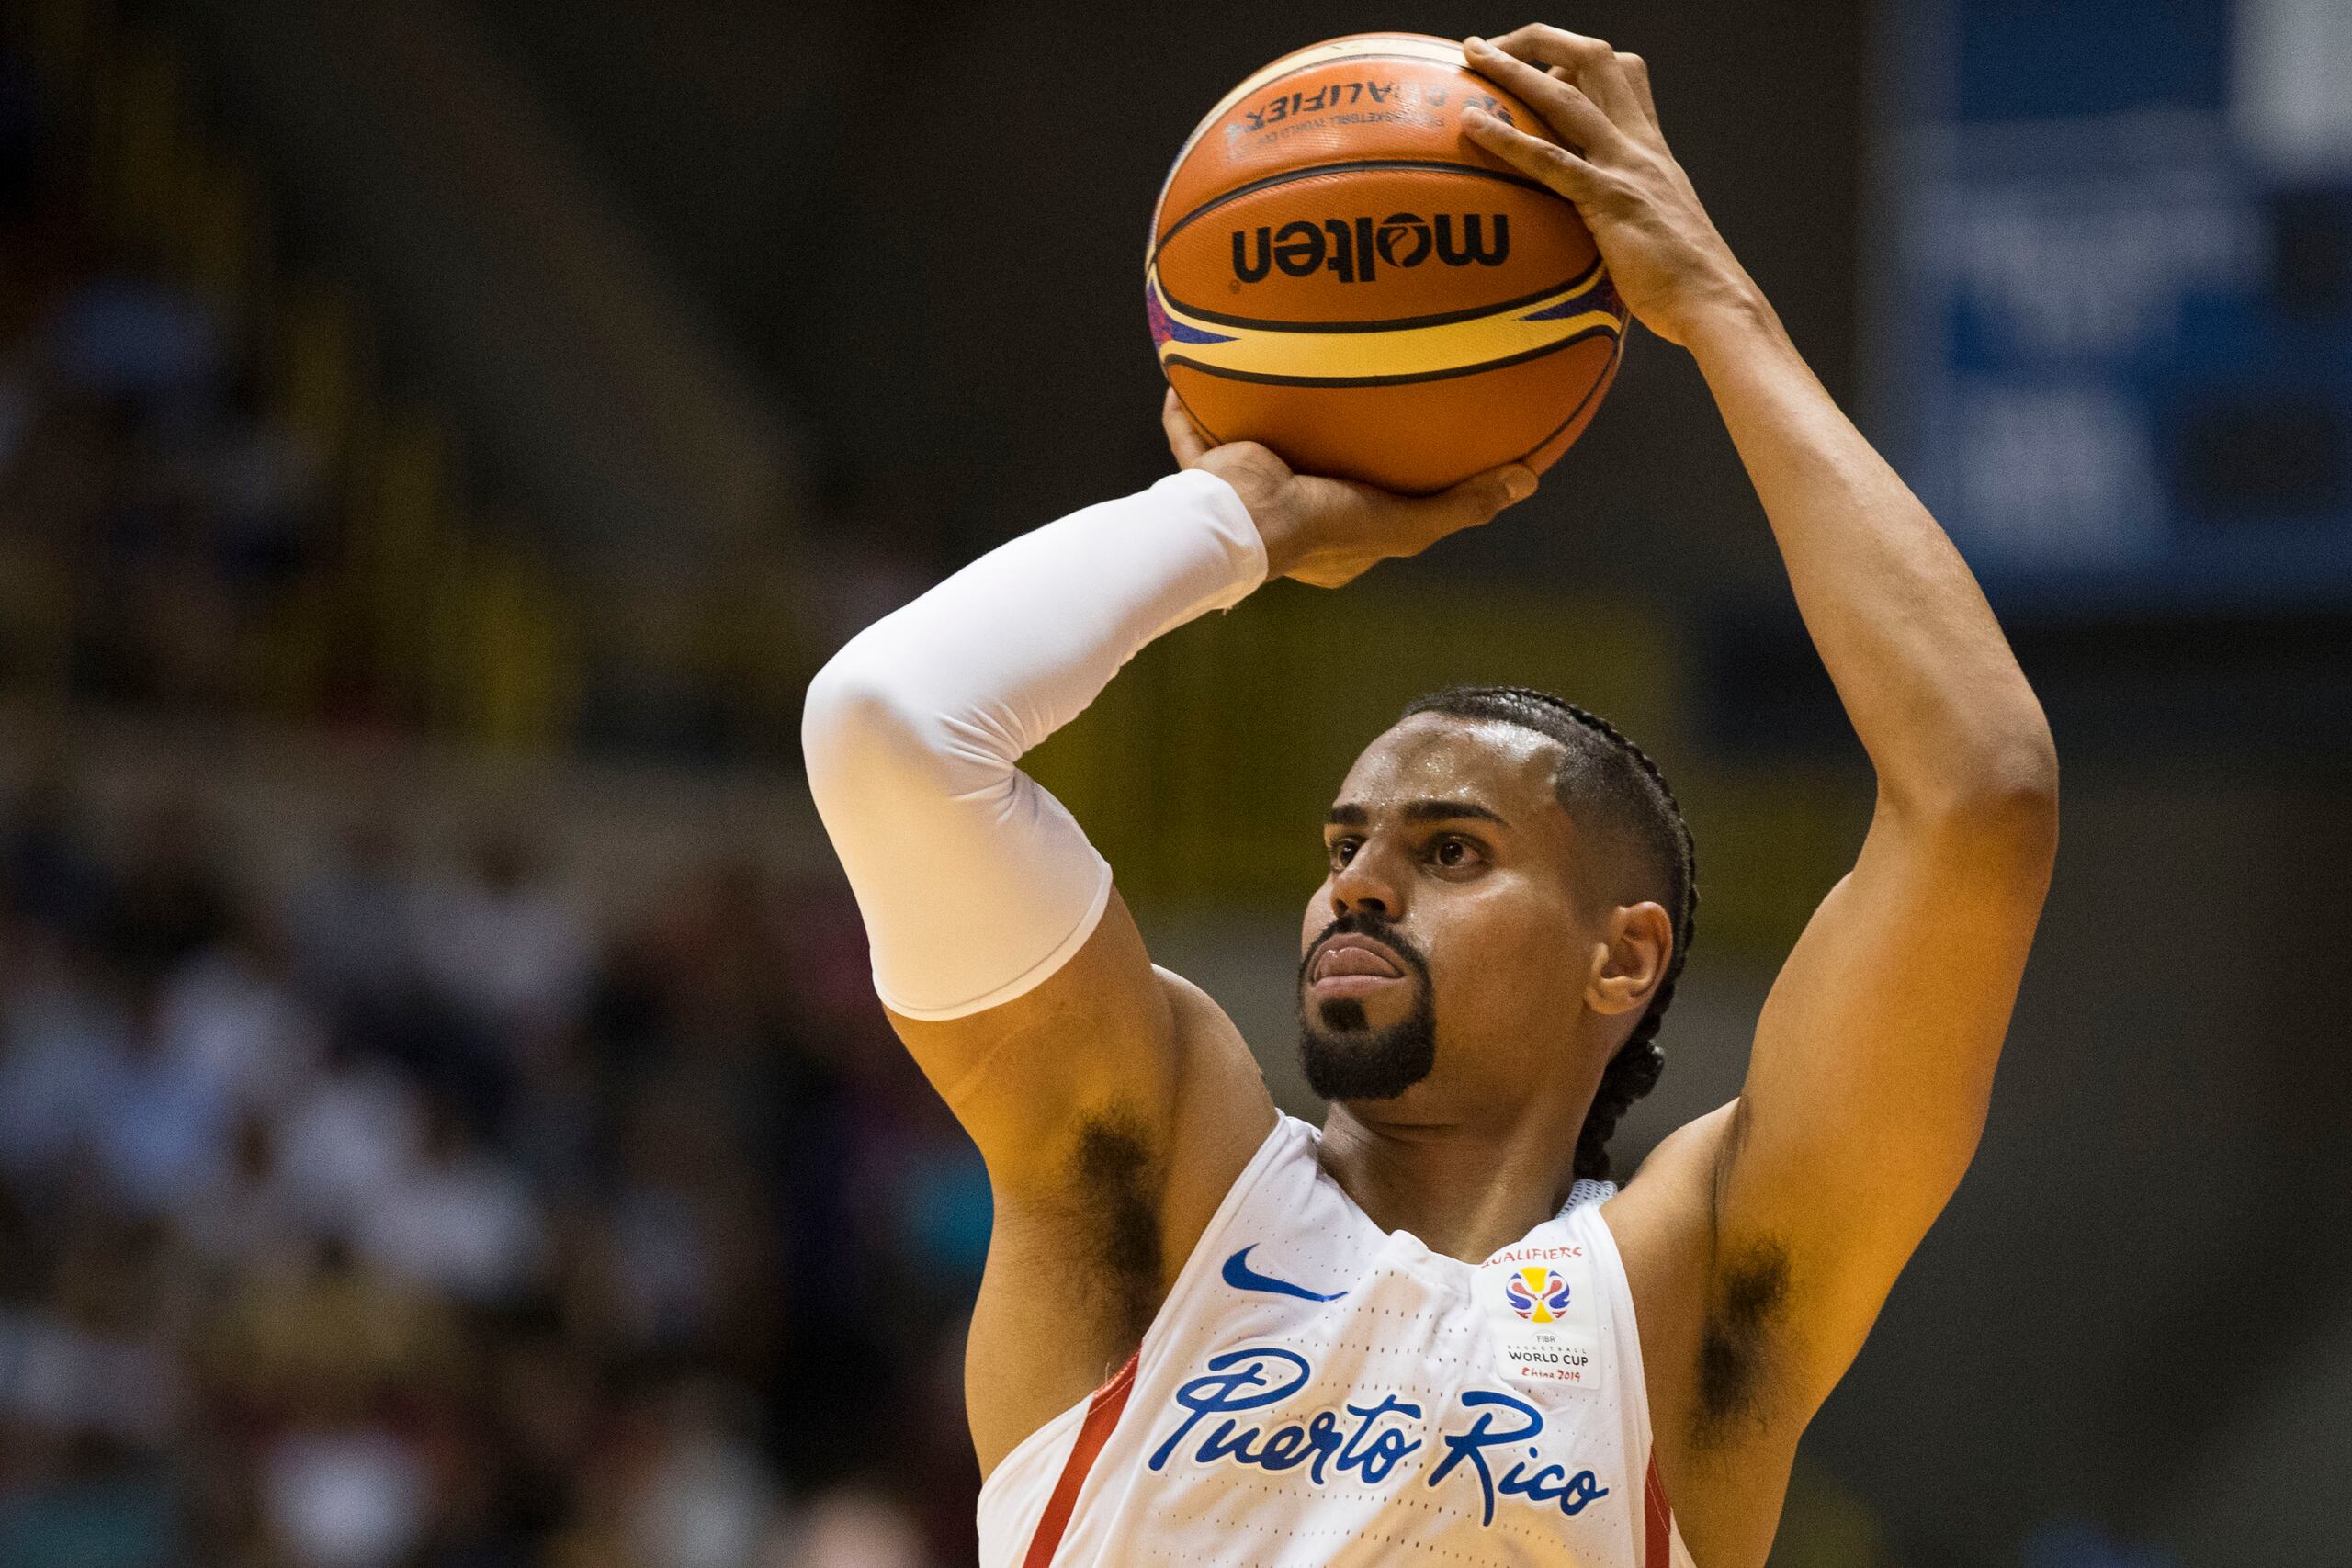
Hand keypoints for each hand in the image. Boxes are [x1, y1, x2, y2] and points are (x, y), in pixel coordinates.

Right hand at [1161, 391, 1533, 588]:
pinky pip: (1196, 430)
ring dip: (1264, 412)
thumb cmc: (1324, 528)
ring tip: (1279, 365)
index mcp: (1330, 538)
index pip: (1368, 508)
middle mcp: (1287, 514)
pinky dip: (1192, 405)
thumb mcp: (1406, 523)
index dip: (1388, 480)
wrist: (1242, 521)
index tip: (1410, 444)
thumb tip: (1529, 480)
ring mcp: (1244, 492)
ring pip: (1257, 445)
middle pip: (1313, 469)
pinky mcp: (1207, 470)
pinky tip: (1198, 362)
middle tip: (1347, 395)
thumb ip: (1464, 505)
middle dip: (1326, 439)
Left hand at [1460, 28, 1760, 347]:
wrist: (1716, 304)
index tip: (1535, 67)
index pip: (1623, 73)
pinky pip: (1552, 160)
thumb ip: (1622, 210)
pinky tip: (1471, 126)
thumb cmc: (1681, 282)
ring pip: (1567, 96)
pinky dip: (1508, 137)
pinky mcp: (1610, 202)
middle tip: (1487, 48)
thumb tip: (1589, 227)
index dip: (1576, 59)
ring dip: (1514, 70)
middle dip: (1540, 40)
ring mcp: (1626, 168)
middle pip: (1594, 60)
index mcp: (1650, 146)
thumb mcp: (1652, 228)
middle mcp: (1639, 144)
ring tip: (1469, 58)